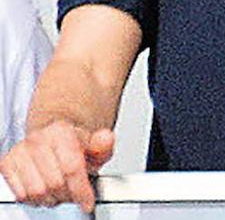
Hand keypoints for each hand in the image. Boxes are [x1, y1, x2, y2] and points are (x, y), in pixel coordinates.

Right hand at [0, 122, 114, 211]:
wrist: (54, 134)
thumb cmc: (75, 143)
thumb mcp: (96, 143)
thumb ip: (103, 145)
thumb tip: (106, 139)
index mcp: (62, 131)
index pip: (72, 168)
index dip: (81, 190)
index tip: (87, 203)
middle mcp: (38, 139)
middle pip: (55, 183)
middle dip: (68, 195)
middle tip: (74, 193)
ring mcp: (20, 151)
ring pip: (36, 192)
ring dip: (51, 198)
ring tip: (61, 191)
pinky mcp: (7, 163)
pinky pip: (21, 194)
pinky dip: (35, 199)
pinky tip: (45, 190)